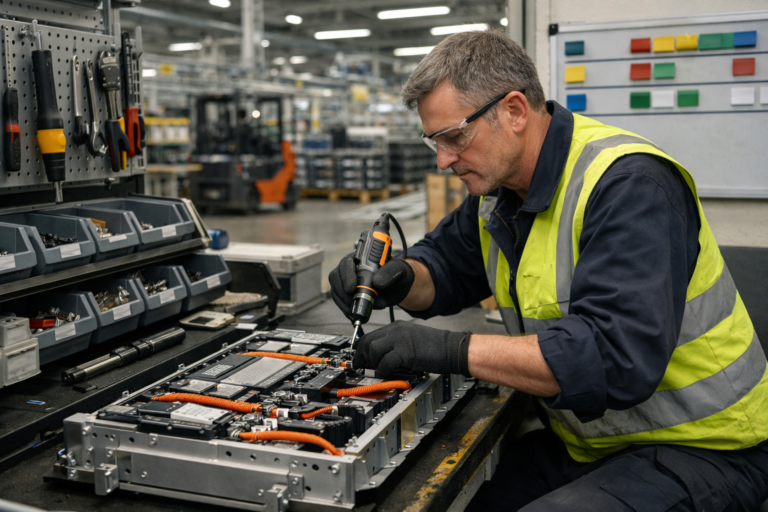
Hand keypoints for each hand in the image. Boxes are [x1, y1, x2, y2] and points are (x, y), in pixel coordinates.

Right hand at [328, 253, 414, 319]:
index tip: (352, 288)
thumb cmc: (398, 274)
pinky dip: (345, 308)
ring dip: (343, 302)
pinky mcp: (346, 293)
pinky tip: (353, 313)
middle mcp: (350, 267)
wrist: (398, 286)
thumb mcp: (399, 270)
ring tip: (355, 310)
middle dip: (342, 292)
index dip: (346, 275)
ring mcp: (346, 281)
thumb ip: (390, 273)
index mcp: (361, 258)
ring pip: (335, 290)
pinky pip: (339, 300)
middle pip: (336, 277)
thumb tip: (376, 282)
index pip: (347, 262)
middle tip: (353, 303)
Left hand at [353, 321, 471, 376]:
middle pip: (368, 341)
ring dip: (373, 363)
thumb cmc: (436, 347)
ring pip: (373, 350)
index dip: (361, 349)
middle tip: (362, 368)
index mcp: (397, 327)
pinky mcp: (406, 351)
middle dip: (362, 357)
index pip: (371, 335)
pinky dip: (384, 370)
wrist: (453, 348)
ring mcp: (400, 339)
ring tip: (380, 369)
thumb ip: (395, 344)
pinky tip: (388, 373)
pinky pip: (385, 362)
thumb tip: (380, 357)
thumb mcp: (412, 340)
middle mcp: (396, 330)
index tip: (358, 359)